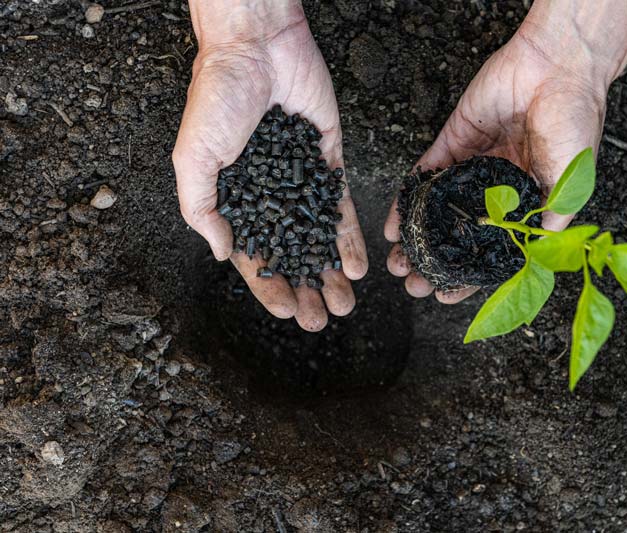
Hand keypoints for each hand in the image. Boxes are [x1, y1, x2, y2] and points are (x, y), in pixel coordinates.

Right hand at [173, 1, 367, 330]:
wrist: (255, 47)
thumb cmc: (215, 99)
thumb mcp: (193, 160)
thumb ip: (203, 209)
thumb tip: (220, 253)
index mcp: (235, 199)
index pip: (254, 255)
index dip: (270, 286)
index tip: (289, 312)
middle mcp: (270, 195)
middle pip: (292, 253)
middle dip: (307, 287)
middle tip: (323, 318)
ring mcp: (301, 180)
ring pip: (319, 236)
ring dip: (331, 272)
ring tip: (345, 303)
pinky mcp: (328, 160)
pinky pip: (340, 204)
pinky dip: (348, 236)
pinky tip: (358, 266)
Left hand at [384, 0, 626, 303]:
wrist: (557, 66)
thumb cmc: (575, 120)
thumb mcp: (572, 180)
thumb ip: (552, 218)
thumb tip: (535, 257)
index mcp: (527, 202)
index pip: (492, 249)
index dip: (470, 276)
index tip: (445, 295)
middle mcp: (496, 189)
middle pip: (458, 235)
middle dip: (434, 262)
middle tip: (412, 283)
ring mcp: (472, 166)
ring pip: (437, 210)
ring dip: (415, 237)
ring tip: (397, 263)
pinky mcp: (453, 142)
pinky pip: (424, 175)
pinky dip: (406, 199)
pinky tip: (391, 223)